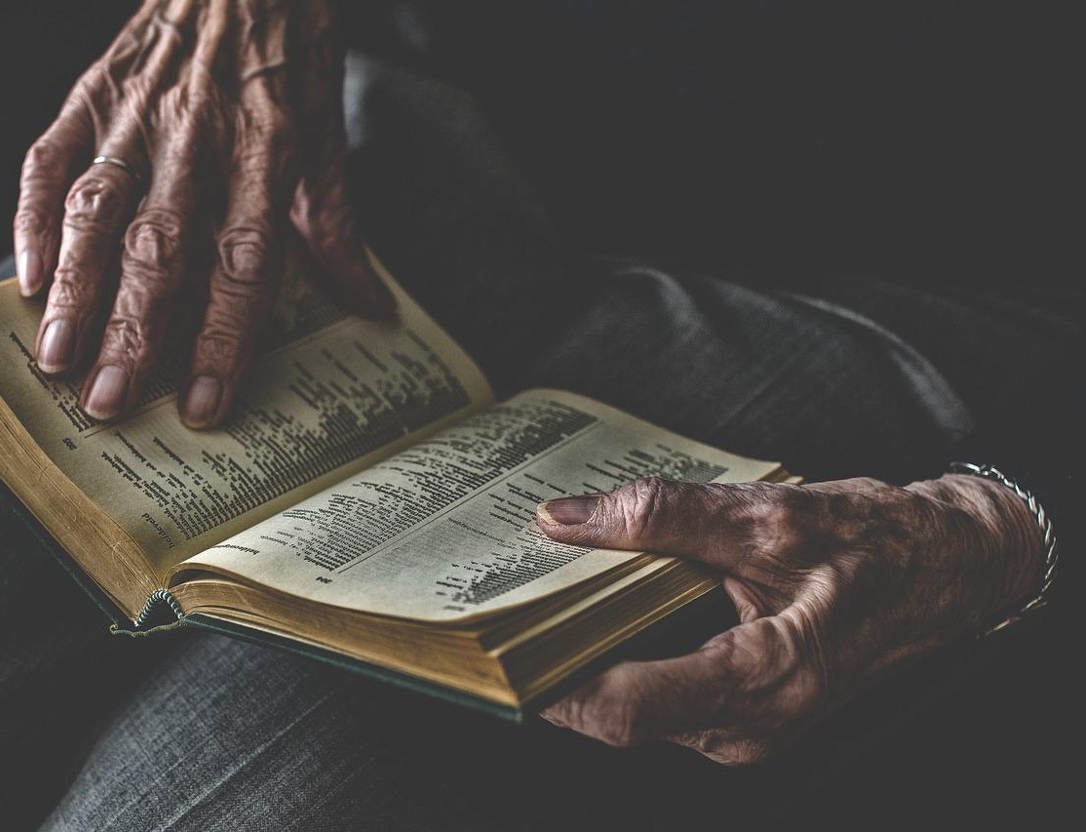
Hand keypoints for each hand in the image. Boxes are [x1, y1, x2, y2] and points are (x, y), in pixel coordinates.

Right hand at [14, 0, 393, 428]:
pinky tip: (27, 278)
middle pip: (161, 246)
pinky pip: (49, 158)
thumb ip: (336, 223)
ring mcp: (134, 112)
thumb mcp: (326, 132)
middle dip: (133, 330)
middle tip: (110, 402)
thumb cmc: (289, 51)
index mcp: (267, 149)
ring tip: (55, 358)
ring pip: (96, 209)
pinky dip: (31, 218)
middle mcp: (197, 134)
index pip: (244, 260)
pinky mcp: (90, 92)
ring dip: (75, 288)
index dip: (225, 336)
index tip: (207, 401)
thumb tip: (372, 307)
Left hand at [534, 473, 1043, 763]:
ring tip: (542, 598)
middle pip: (616, 713)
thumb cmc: (871, 545)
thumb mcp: (767, 514)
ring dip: (584, 659)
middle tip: (505, 603)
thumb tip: (565, 519)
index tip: (497, 643)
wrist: (939, 574)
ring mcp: (742, 728)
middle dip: (556, 662)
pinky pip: (657, 699)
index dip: (551, 680)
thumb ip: (660, 515)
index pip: (625, 707)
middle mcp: (749, 724)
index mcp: (765, 678)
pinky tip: (597, 612)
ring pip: (631, 709)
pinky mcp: (737, 715)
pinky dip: (619, 660)